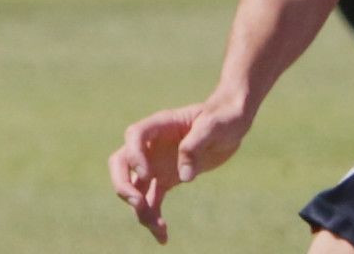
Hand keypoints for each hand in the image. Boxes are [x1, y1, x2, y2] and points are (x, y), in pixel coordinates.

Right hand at [106, 99, 250, 243]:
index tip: (147, 175)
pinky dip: (154, 218)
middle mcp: (151, 145)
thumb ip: (196, 145)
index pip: (134, 136)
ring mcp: (155, 164)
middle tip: (138, 203)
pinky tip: (163, 236)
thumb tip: (184, 177)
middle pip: (121, 164)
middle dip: (123, 185)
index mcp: (160, 124)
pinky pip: (152, 201)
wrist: (232, 126)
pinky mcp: (165, 180)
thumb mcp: (215, 125)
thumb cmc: (223, 117)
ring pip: (135, 189)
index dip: (134, 156)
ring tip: (158, 228)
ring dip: (140, 209)